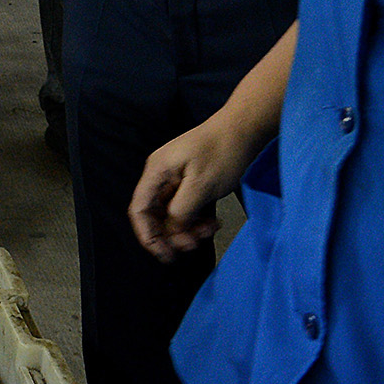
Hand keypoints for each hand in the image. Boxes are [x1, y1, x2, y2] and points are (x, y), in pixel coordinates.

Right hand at [129, 116, 263, 261]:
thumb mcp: (201, 186)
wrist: (244, 128)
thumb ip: (180, 211)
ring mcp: (176, 178)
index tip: (166, 255)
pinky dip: (197, 219)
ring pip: (173, 214)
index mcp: (157, 172)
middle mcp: (162, 175)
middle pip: (155, 215)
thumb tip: (171, 231)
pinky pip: (187, 208)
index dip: (148, 236)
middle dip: (173, 234)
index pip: (139, 210)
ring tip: (210, 230)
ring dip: (188, 228)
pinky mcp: (191, 182)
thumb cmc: (222, 152)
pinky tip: (214, 222)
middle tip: (195, 244)